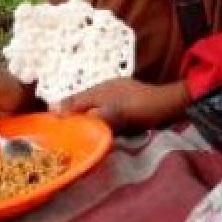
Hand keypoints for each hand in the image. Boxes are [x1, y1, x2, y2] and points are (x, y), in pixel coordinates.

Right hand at [52, 79, 190, 132]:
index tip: (49, 121)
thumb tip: (82, 120)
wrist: (173, 105)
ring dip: (85, 119)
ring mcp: (116, 98)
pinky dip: (98, 122)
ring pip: (93, 108)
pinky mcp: (125, 107)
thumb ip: (101, 116)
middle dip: (71, 114)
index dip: (62, 110)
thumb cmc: (147, 107)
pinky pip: (105, 114)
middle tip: (59, 129)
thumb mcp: (122, 112)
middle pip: (82, 103)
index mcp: (102, 89)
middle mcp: (106, 91)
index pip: (75, 100)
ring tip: (73, 133)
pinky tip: (96, 132)